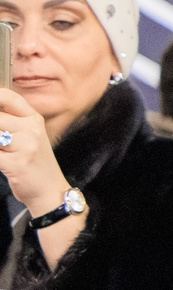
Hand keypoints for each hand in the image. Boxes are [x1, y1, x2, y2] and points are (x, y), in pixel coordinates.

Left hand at [0, 87, 67, 214]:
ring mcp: (26, 146)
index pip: (6, 96)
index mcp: (34, 119)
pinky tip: (3, 161)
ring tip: (4, 152)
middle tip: (3, 143)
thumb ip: (10, 120)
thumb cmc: (34, 164)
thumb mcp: (29, 136)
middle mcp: (32, 130)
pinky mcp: (17, 163)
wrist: (51, 193)